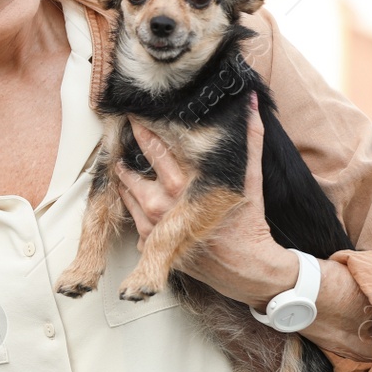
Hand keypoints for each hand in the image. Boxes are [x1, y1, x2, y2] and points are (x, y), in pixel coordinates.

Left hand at [112, 92, 299, 307]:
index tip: (132, 119)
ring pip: (127, 199)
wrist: (247, 268)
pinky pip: (134, 224)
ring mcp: (154, 230)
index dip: (142, 133)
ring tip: (123, 170)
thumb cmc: (248, 224)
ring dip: (125, 185)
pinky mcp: (152, 248)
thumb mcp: (250, 180)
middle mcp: (164, 209)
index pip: (154, 152)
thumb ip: (249, 140)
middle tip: (119, 147)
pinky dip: (134, 211)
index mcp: (185, 188)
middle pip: (131, 176)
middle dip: (125, 161)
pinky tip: (136, 200)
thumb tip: (252, 102)